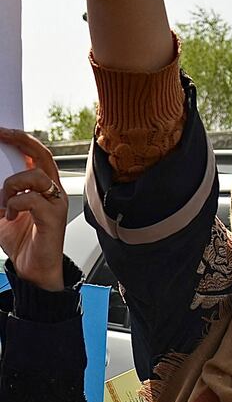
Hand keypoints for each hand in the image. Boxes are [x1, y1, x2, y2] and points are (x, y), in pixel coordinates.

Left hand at [0, 130, 67, 290]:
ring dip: (12, 185)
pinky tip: (10, 217)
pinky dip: (14, 205)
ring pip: (36, 176)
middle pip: (43, 155)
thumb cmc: (22, 241)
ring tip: (3, 203)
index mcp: (42, 187)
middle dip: (22, 141)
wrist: (32, 270)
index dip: (21, 139)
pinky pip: (32, 199)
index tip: (1, 131)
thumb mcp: (1, 211)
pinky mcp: (54, 217)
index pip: (36, 154)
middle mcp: (52, 191)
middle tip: (2, 135)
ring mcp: (56, 203)